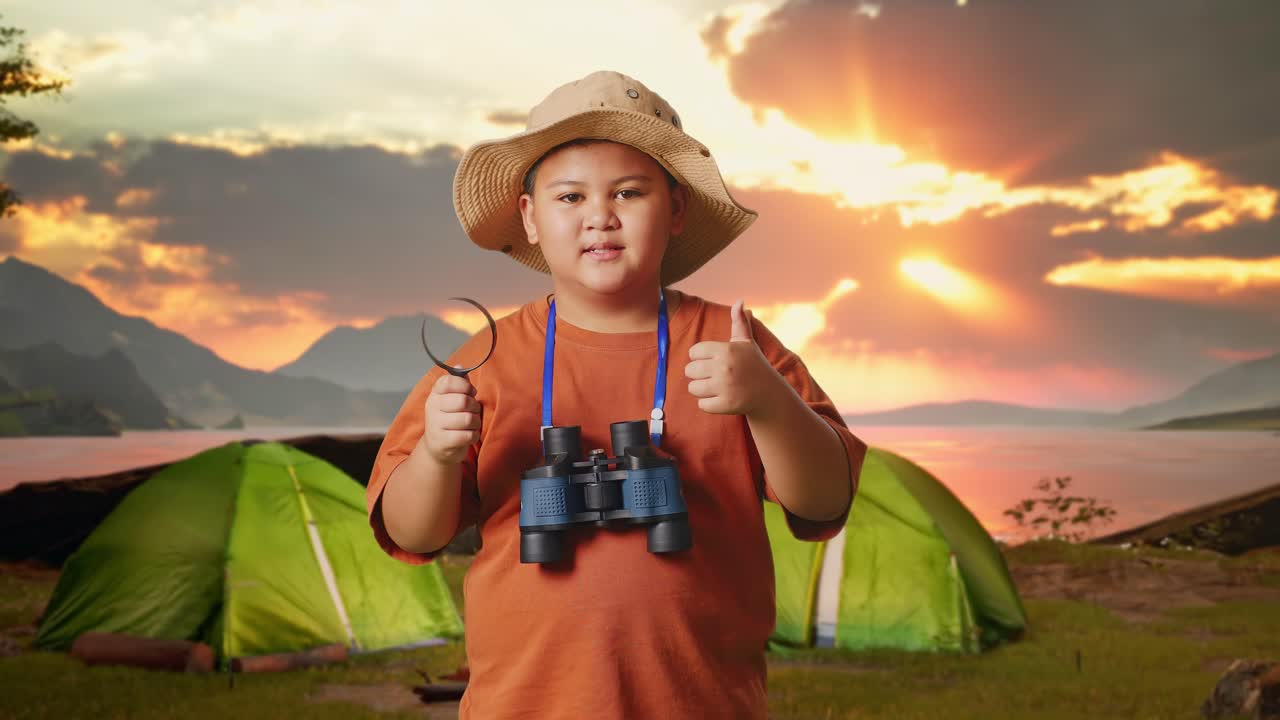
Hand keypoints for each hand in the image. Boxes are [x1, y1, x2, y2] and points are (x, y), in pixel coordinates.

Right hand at [421, 370, 481, 464]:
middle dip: (474, 407)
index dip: (465, 386)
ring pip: (468, 419)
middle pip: (463, 401)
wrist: (437, 448)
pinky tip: (469, 436)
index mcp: (435, 394)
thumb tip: (459, 366)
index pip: (449, 381)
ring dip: (476, 423)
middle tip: (472, 411)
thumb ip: (459, 384)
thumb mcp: (452, 399)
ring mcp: (436, 425)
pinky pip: (468, 435)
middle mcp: (432, 407)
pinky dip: (474, 436)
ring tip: (471, 425)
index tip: (470, 392)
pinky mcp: (443, 442)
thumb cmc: (449, 419)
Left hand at [685, 299, 777, 415]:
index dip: (700, 357)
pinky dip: (707, 404)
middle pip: (689, 370)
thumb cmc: (753, 364)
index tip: (712, 360)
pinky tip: (720, 398)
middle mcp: (725, 367)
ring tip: (714, 387)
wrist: (769, 393)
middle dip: (697, 374)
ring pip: (693, 388)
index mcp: (727, 350)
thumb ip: (739, 321)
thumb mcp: (746, 342)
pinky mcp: (726, 405)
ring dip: (700, 389)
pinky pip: (701, 405)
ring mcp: (726, 387)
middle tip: (712, 375)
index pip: (694, 352)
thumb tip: (739, 301)